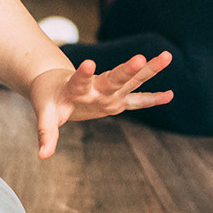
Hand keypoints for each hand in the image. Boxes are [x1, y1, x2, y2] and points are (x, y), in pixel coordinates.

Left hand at [27, 54, 173, 158]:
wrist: (55, 84)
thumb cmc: (49, 98)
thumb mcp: (45, 115)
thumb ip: (47, 134)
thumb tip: (42, 156)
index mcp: (76, 88)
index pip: (80, 80)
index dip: (83, 74)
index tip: (88, 63)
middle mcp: (96, 87)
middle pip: (113, 78)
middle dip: (126, 69)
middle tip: (140, 57)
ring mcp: (109, 92)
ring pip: (131, 80)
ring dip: (149, 69)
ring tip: (166, 56)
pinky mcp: (117, 99)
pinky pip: (137, 100)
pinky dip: (152, 99)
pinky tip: (170, 95)